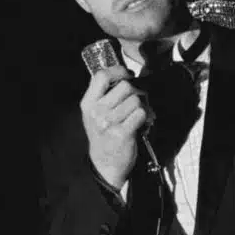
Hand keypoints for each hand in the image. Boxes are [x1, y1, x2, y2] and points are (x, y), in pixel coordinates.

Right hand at [80, 66, 149, 188]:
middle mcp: (96, 111)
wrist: (105, 163)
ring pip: (136, 100)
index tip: (127, 75)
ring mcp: (109, 123)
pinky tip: (142, 122)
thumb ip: (104, 94)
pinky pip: (141, 113)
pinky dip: (146, 116)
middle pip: (125, 86)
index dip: (118, 71)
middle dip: (136, 91)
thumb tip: (125, 74)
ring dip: (142, 105)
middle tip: (136, 100)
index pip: (101, 76)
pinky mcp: (122, 133)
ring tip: (137, 114)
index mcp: (88, 103)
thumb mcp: (95, 113)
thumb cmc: (103, 134)